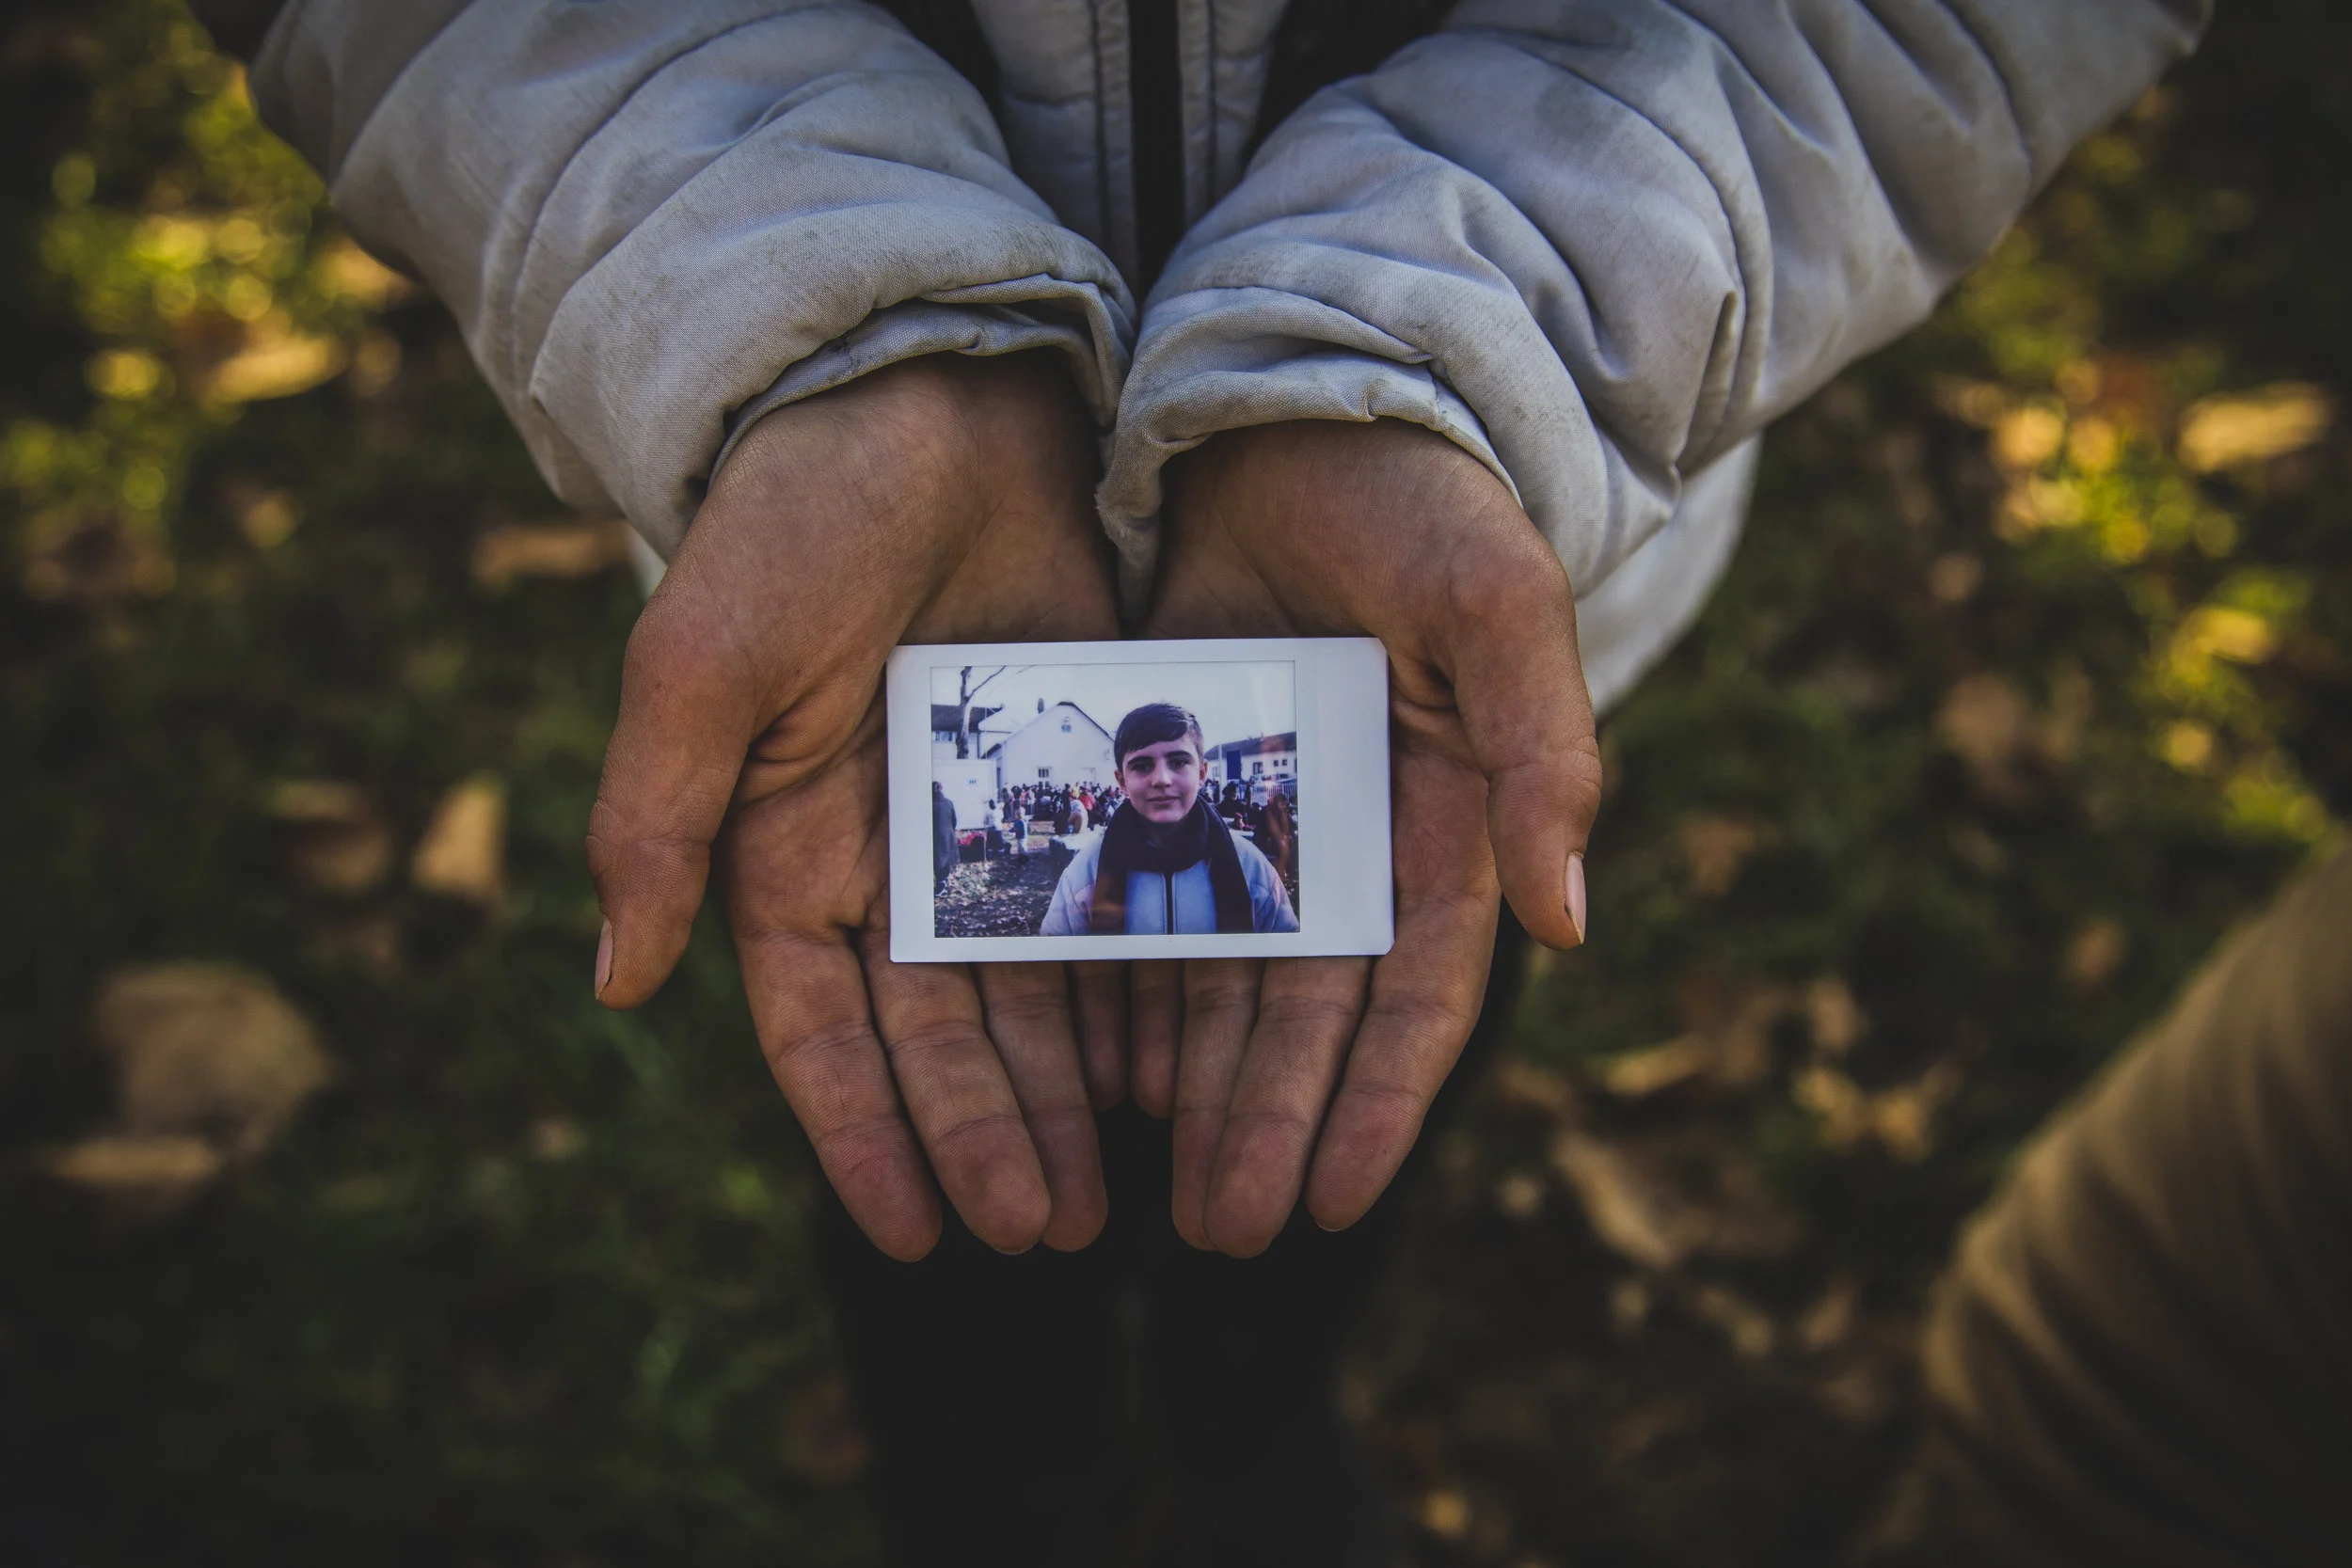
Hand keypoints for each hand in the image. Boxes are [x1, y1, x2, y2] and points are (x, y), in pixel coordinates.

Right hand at [587, 353, 1126, 1259]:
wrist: (926, 393)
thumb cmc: (794, 521)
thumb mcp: (703, 665)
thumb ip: (654, 820)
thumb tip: (613, 986)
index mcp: (782, 848)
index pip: (821, 1032)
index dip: (866, 1136)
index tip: (921, 1237)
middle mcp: (887, 858)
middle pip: (941, 1034)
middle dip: (987, 1137)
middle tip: (1052, 1234)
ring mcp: (986, 821)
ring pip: (1031, 991)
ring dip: (1062, 1094)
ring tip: (1116, 1192)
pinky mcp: (1075, 772)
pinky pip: (1108, 903)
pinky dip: (1131, 985)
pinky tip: (1172, 1065)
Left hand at [1139, 419, 1597, 1255]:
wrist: (1298, 402)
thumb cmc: (1423, 502)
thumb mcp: (1500, 611)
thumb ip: (1544, 757)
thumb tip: (1571, 925)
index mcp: (1446, 821)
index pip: (1416, 995)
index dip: (1376, 1100)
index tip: (1331, 1202)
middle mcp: (1349, 840)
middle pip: (1305, 1012)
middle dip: (1269, 1121)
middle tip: (1222, 1229)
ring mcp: (1254, 814)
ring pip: (1219, 978)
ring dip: (1194, 1082)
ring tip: (1151, 1184)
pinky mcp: (1171, 776)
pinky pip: (1140, 900)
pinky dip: (1122, 982)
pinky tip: (1090, 1064)